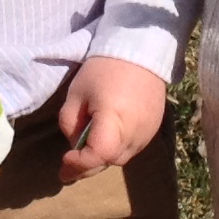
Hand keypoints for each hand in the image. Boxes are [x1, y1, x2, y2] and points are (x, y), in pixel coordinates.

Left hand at [58, 55, 167, 181]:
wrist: (140, 52)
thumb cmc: (103, 70)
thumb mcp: (76, 94)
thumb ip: (70, 124)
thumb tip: (75, 145)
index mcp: (116, 120)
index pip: (99, 154)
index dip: (80, 162)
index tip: (64, 159)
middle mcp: (136, 133)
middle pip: (110, 161)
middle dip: (88, 165)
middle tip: (68, 166)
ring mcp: (148, 133)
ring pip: (121, 158)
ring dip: (103, 158)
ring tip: (87, 151)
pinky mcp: (154, 129)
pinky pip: (132, 148)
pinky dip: (117, 149)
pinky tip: (107, 139)